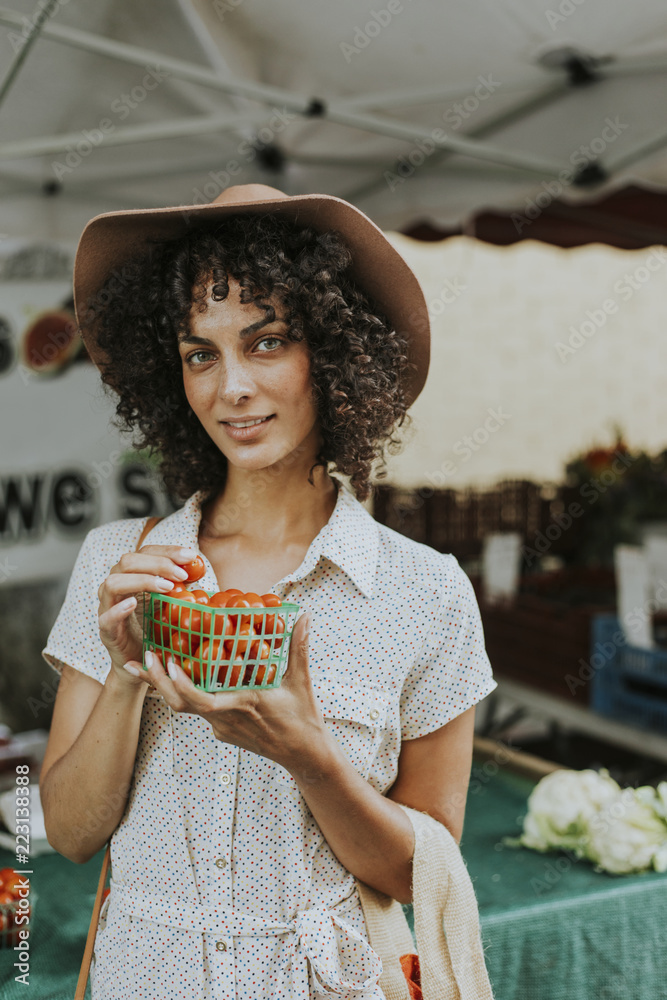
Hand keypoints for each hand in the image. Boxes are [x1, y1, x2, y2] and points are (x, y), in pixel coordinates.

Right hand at [97, 543, 198, 685]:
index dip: (168, 551)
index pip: (145, 552)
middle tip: (182, 574)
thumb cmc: (156, 627)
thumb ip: (179, 584)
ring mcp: (107, 607)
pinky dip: (119, 609)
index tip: (191, 556)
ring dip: (142, 581)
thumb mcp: (170, 601)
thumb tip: (197, 567)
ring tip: (167, 587)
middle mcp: (116, 586)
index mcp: (131, 575)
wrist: (143, 662)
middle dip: (158, 563)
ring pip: (113, 583)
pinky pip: (106, 617)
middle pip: (128, 561)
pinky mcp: (106, 631)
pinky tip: (134, 604)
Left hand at [140, 612, 326, 768]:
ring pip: (185, 708)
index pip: (203, 701)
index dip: (183, 684)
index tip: (170, 663)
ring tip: (150, 662)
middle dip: (159, 680)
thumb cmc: (303, 719)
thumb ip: (299, 648)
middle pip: (181, 704)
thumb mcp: (301, 682)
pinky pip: (198, 711)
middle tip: (145, 656)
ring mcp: (221, 727)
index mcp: (242, 705)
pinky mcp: (222, 731)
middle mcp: (225, 719)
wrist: (303, 755)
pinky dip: (185, 693)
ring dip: (167, 686)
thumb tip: (304, 616)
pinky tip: (179, 676)